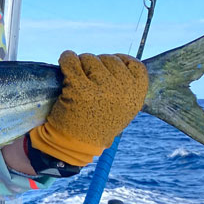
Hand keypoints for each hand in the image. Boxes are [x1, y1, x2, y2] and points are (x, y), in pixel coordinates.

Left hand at [29, 51, 147, 166]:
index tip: (108, 71)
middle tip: (90, 82)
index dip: (119, 63)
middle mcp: (122, 89)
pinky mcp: (79, 87)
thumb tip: (120, 60)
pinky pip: (71, 60)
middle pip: (109, 58)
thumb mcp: (124, 108)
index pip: (133, 64)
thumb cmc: (99, 123)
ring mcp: (101, 87)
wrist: (76, 144)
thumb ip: (126, 87)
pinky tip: (66, 64)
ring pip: (89, 59)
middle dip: (97, 66)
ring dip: (81, 65)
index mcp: (137, 93)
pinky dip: (67, 59)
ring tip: (79, 84)